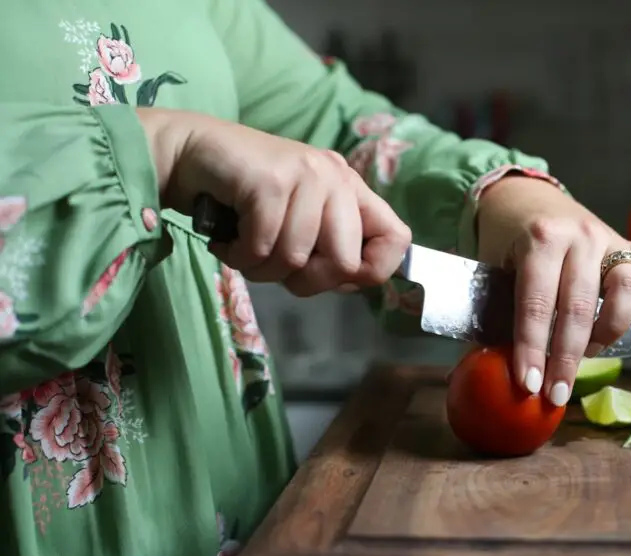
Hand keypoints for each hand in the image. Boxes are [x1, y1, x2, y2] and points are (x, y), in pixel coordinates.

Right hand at [138, 107, 410, 295]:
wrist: (187, 153)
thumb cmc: (242, 200)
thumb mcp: (298, 224)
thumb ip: (328, 248)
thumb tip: (354, 281)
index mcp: (351, 190)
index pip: (397, 239)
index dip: (371, 272)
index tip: (333, 276)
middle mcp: (337, 178)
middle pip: (345, 264)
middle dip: (305, 281)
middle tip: (274, 263)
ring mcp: (306, 174)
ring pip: (296, 259)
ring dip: (261, 268)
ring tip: (244, 246)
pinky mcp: (271, 180)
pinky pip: (263, 247)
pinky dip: (238, 255)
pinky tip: (228, 240)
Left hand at [476, 176, 630, 406]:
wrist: (522, 197)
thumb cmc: (504, 242)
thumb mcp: (491, 270)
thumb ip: (502, 310)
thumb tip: (504, 366)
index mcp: (540, 240)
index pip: (537, 303)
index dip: (532, 348)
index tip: (530, 385)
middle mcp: (579, 237)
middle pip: (580, 305)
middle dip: (567, 356)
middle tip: (556, 393)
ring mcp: (608, 239)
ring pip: (624, 290)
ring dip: (607, 332)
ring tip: (588, 355)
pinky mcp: (627, 244)